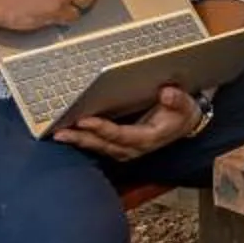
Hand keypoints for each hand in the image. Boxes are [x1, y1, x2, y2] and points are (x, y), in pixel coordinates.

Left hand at [52, 84, 205, 158]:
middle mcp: (133, 148)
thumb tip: (167, 92)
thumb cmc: (182, 113)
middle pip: (103, 144)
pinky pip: (98, 145)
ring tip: (58, 134)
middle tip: (60, 132)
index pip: (121, 135)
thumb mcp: (185, 105)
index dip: (102, 129)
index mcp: (148, 138)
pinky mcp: (119, 147)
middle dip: (81, 138)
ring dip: (78, 141)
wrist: (185, 124)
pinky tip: (68, 134)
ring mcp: (125, 150)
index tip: (84, 120)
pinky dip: (83, 141)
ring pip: (98, 147)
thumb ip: (177, 100)